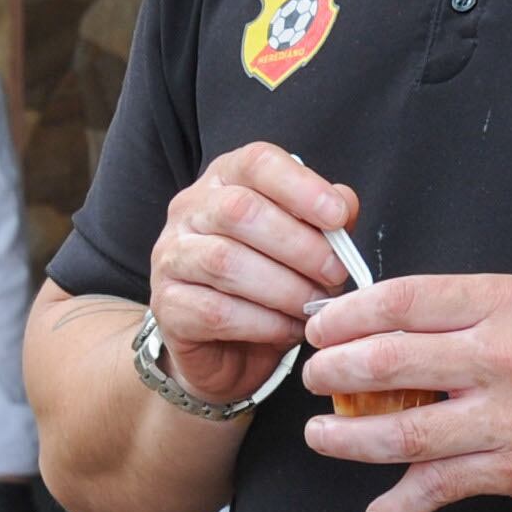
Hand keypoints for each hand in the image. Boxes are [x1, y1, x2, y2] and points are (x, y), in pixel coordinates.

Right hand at [149, 144, 358, 409]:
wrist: (225, 348)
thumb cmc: (267, 287)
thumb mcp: (302, 248)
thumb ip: (323, 222)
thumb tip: (344, 204)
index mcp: (225, 181)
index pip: (256, 163)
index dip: (300, 186)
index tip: (337, 217)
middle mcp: (189, 211)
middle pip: (240, 211)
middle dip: (299, 245)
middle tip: (334, 273)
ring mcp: (171, 256)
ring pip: (226, 262)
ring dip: (284, 288)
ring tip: (313, 305)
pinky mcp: (167, 305)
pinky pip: (217, 311)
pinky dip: (264, 323)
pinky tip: (288, 328)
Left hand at [298, 271, 511, 511]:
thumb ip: (468, 312)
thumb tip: (389, 321)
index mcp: (505, 303)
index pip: (402, 301)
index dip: (346, 314)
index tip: (320, 324)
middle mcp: (503, 356)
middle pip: (387, 361)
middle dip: (332, 372)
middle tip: (311, 377)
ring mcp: (509, 418)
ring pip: (401, 430)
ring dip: (346, 438)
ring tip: (319, 437)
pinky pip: (440, 487)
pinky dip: (400, 505)